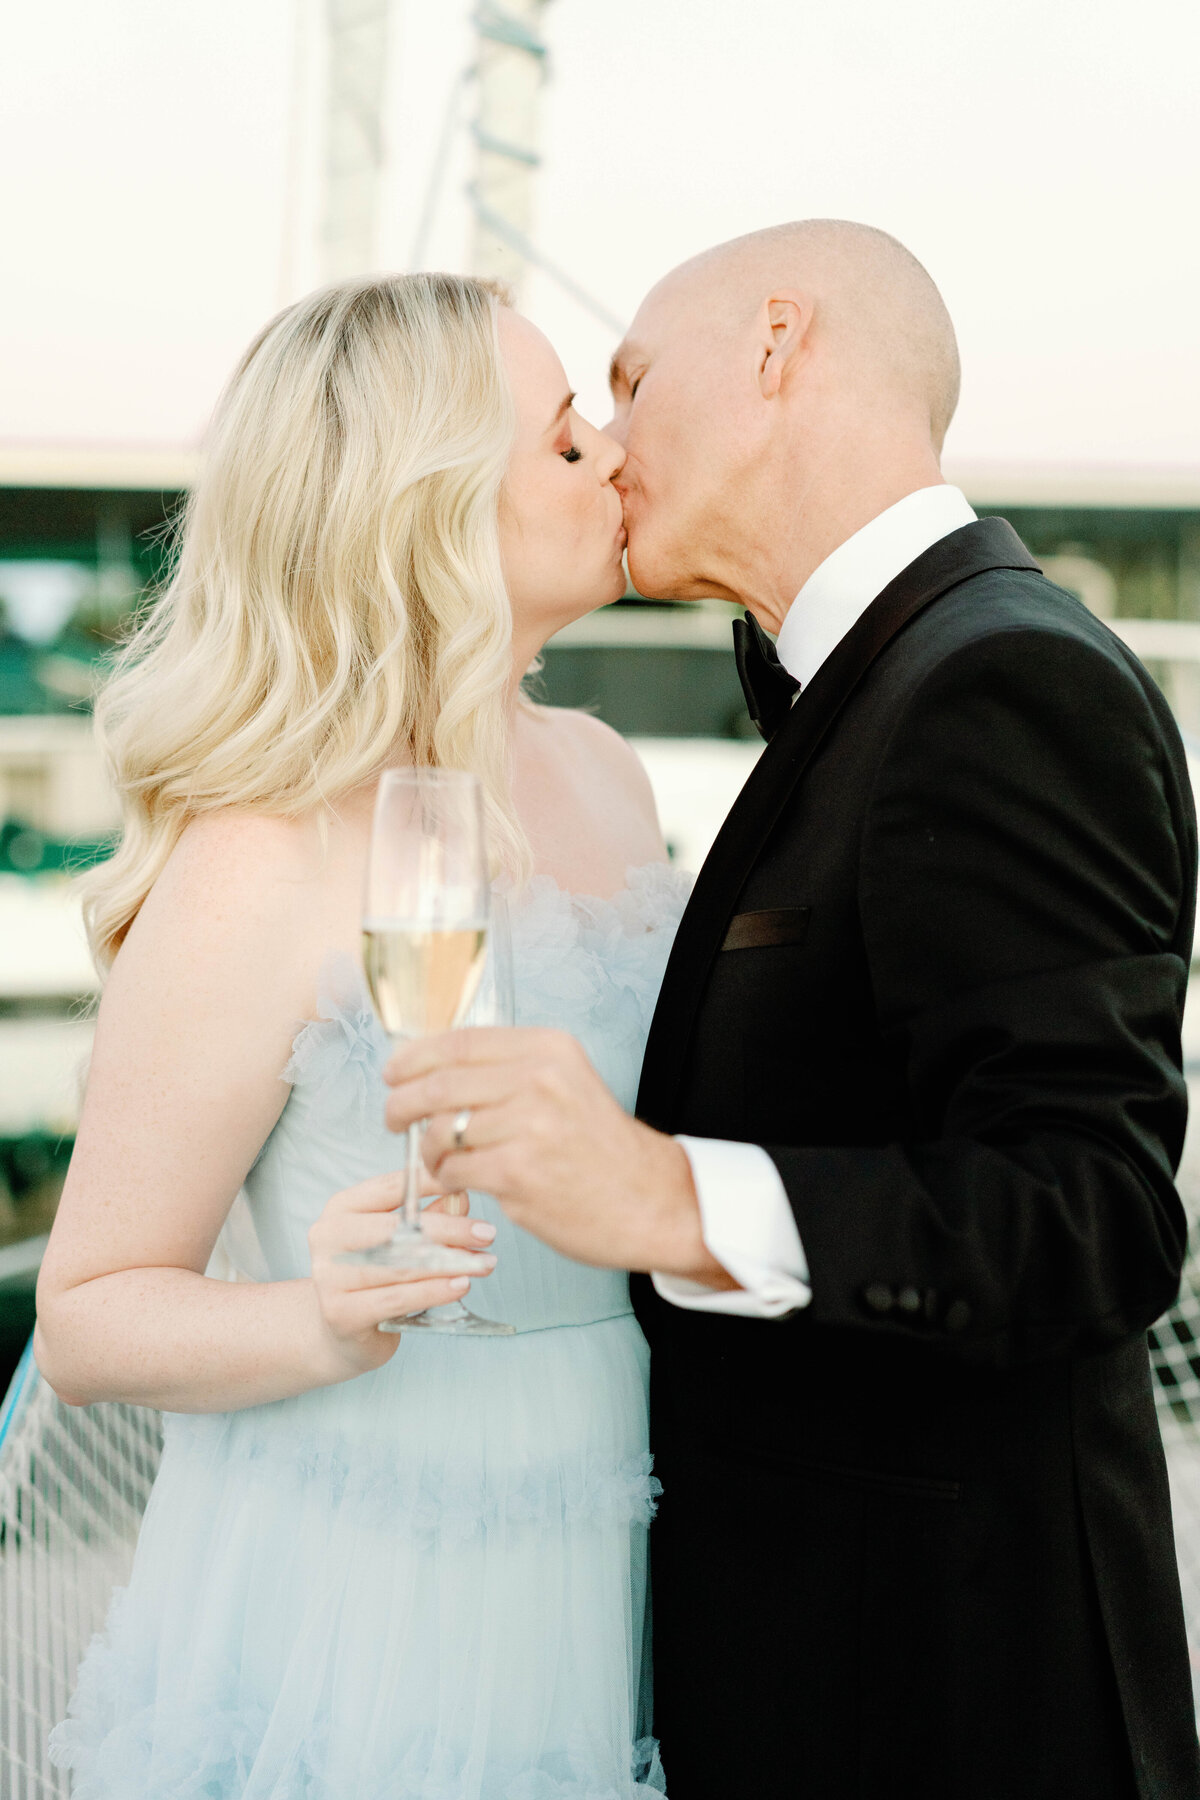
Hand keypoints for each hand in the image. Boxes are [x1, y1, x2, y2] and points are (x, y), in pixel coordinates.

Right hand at [307, 1172, 496, 1376]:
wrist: (341, 1334)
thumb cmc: (374, 1278)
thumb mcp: (397, 1241)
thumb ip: (426, 1217)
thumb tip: (461, 1197)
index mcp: (341, 1209)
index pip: (390, 1187)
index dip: (430, 1183)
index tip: (467, 1183)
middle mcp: (328, 1237)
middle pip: (396, 1228)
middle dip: (448, 1230)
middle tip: (486, 1234)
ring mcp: (329, 1276)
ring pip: (401, 1266)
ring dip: (449, 1264)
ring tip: (483, 1263)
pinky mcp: (340, 1313)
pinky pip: (398, 1298)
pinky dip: (434, 1291)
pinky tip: (461, 1285)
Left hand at [383, 1027, 725, 1279]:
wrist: (652, 1200)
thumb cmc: (599, 1146)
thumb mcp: (565, 1082)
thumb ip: (508, 1070)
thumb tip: (433, 1069)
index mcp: (548, 1049)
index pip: (459, 1043)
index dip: (414, 1057)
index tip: (394, 1072)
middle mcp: (539, 1079)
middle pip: (439, 1083)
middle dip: (402, 1103)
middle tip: (394, 1118)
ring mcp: (529, 1126)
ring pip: (442, 1129)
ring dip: (426, 1149)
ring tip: (436, 1159)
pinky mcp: (520, 1173)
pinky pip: (455, 1169)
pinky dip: (445, 1177)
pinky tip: (456, 1180)